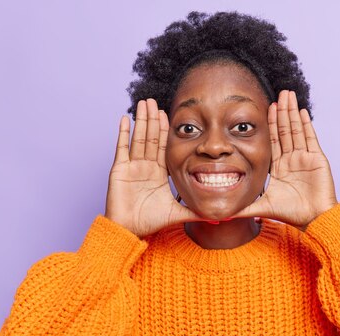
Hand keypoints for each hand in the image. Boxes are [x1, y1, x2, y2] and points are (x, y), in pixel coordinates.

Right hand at [105, 99, 199, 236]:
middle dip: (153, 119)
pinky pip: (122, 148)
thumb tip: (219, 216)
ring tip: (144, 102)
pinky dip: (124, 133)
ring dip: (141, 120)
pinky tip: (126, 118)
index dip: (164, 131)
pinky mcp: (120, 170)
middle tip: (155, 101)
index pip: (163, 147)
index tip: (168, 115)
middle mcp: (145, 167)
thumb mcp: (178, 213)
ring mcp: (132, 167)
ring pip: (139, 138)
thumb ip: (197, 212)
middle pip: (150, 137)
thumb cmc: (150, 223)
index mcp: (158, 173)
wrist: (129, 231)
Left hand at [235, 90, 337, 229]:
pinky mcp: (317, 159)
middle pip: (286, 130)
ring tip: (288, 94)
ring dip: (292, 112)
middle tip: (279, 93)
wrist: (313, 219)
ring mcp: (305, 158)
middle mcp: (293, 159)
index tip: (267, 107)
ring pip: (297, 130)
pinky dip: (306, 124)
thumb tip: (225, 214)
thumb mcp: (263, 206)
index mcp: (280, 167)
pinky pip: (310, 138)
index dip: (271, 124)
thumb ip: (245, 207)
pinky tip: (301, 111)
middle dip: (282, 112)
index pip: (274, 140)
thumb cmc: (291, 214)